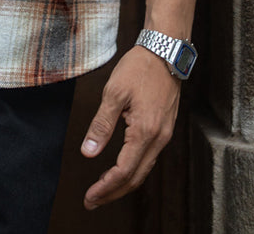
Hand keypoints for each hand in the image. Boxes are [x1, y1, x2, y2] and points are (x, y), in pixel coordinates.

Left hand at [80, 45, 180, 208]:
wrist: (165, 52)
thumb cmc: (139, 68)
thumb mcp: (114, 93)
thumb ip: (101, 125)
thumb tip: (88, 153)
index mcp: (145, 132)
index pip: (123, 171)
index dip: (105, 187)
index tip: (89, 197)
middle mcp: (159, 138)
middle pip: (135, 177)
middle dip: (113, 192)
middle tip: (93, 200)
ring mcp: (164, 134)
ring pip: (144, 169)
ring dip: (123, 183)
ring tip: (104, 189)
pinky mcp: (165, 128)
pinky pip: (149, 157)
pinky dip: (134, 169)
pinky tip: (122, 169)